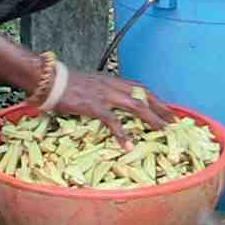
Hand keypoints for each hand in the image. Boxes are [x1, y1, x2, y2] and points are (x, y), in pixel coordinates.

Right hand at [51, 71, 177, 148]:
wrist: (50, 80)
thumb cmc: (67, 84)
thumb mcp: (91, 85)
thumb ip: (103, 93)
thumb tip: (112, 105)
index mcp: (112, 81)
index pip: (141, 88)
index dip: (156, 99)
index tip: (168, 110)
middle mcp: (113, 85)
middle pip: (144, 96)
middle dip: (161, 109)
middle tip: (174, 122)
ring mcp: (105, 95)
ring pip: (135, 106)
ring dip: (151, 119)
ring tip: (162, 132)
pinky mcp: (94, 106)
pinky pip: (112, 120)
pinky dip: (122, 133)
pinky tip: (129, 144)